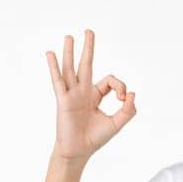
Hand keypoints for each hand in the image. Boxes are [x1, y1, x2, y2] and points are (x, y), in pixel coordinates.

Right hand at [46, 30, 136, 161]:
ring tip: (69, 36)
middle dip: (89, 48)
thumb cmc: (95, 138)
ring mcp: (71, 94)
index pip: (110, 81)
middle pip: (86, 65)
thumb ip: (128, 110)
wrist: (79, 151)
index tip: (123, 99)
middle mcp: (82, 92)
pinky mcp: (63, 100)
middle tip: (89, 31)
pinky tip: (50, 53)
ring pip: (70, 69)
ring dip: (70, 52)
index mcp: (95, 96)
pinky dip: (54, 67)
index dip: (120, 87)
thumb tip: (132, 93)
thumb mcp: (117, 123)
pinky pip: (58, 80)